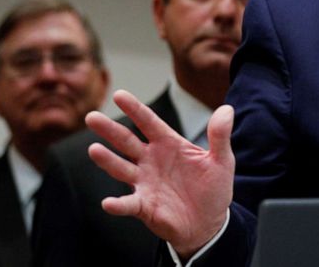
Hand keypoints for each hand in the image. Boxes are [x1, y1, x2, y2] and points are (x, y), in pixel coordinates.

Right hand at [86, 89, 234, 256]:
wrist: (209, 223)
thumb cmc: (212, 188)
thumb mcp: (222, 161)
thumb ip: (220, 136)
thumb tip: (227, 109)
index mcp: (169, 145)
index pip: (149, 122)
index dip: (135, 109)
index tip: (119, 95)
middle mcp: (151, 160)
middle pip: (127, 142)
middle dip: (110, 129)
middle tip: (92, 117)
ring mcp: (145, 182)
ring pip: (121, 168)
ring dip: (107, 160)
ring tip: (94, 149)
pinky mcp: (144, 206)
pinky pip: (128, 204)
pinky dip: (118, 204)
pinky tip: (108, 202)